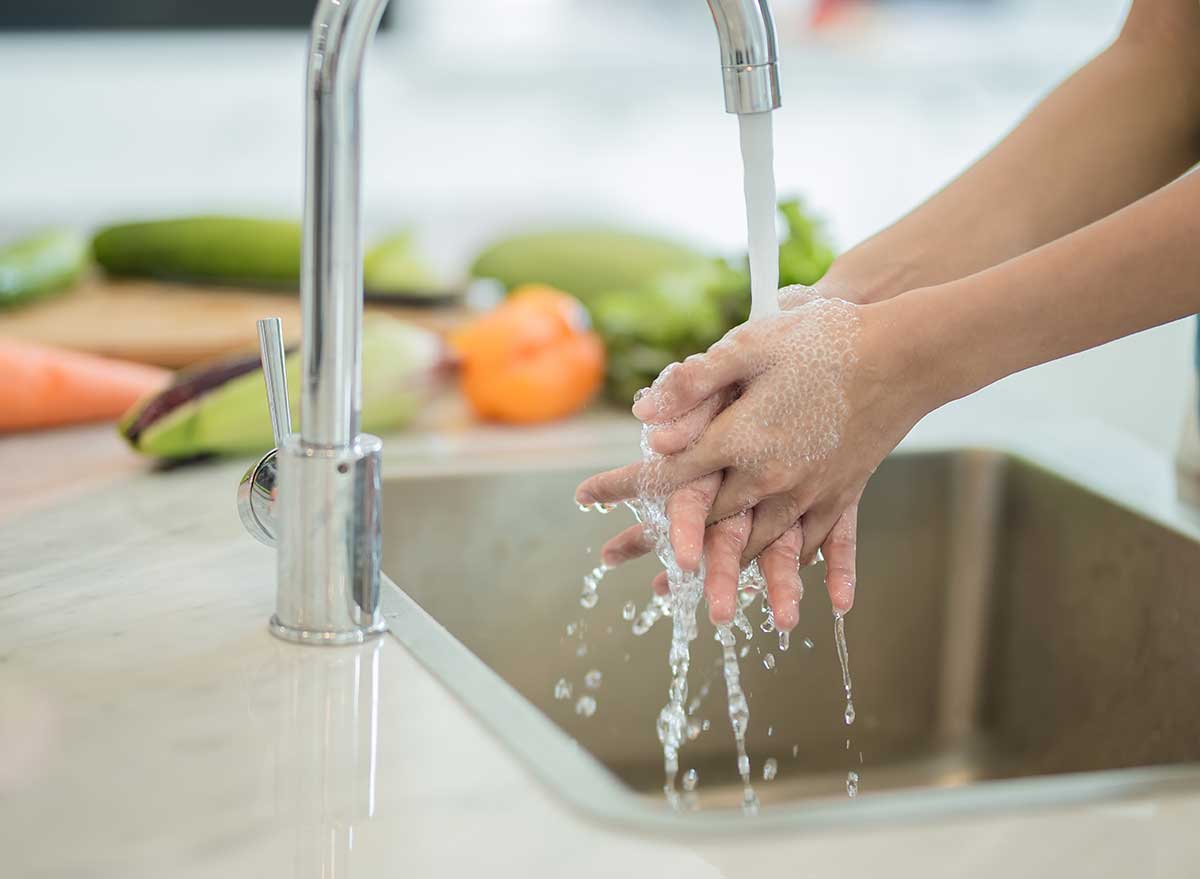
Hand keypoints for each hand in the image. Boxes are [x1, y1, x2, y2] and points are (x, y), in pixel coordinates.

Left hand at [580, 289, 932, 623]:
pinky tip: (817, 601)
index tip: (583, 498)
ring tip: (708, 612)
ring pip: (761, 547)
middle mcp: (771, 478)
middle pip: (708, 527)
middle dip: (659, 547)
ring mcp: (811, 491)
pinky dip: (811, 572)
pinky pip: (820, 543)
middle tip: (614, 561)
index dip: (622, 488)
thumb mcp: (751, 346)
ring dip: (731, 579)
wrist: (908, 351)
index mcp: (740, 442)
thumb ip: (696, 383)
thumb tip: (644, 419)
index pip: (668, 476)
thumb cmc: (824, 339)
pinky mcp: (845, 491)